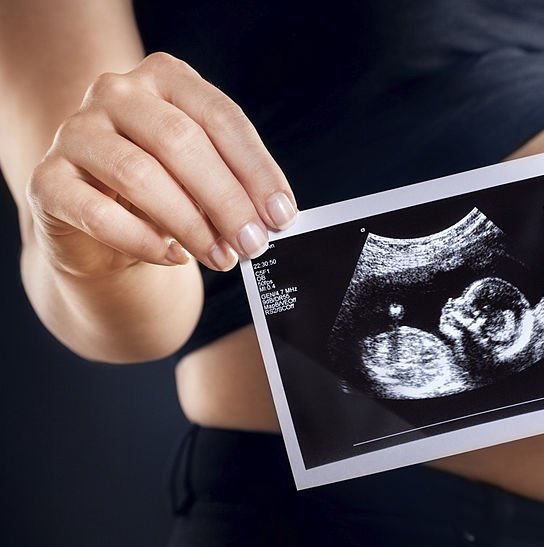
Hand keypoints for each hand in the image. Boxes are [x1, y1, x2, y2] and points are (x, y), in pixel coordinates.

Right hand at [26, 51, 295, 276]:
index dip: (257, 170)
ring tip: (222, 257)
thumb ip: (235, 186)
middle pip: (181, 142)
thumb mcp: (205, 179)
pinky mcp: (47, 180)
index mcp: (165, 78)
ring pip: (140, 175)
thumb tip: (272, 219)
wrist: (100, 226)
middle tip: (254, 243)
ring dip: (191, 225)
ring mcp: (76, 133)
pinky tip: (173, 256)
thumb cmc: (166, 193)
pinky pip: (99, 212)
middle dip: (227, 200)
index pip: (221, 117)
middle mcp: (116, 93)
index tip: (282, 215)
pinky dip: (142, 240)